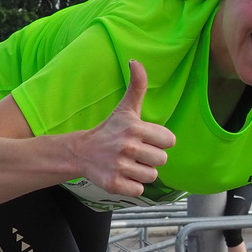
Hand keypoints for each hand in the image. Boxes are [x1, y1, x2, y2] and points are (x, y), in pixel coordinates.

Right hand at [77, 61, 175, 196]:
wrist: (82, 152)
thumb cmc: (110, 130)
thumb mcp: (125, 108)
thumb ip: (137, 86)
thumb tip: (136, 61)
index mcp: (135, 128)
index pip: (169, 141)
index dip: (159, 141)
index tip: (145, 139)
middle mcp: (128, 146)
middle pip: (162, 160)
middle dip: (151, 158)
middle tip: (136, 153)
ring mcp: (120, 166)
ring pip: (151, 176)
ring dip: (142, 172)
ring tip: (128, 163)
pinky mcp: (114, 184)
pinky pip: (139, 190)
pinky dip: (133, 186)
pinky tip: (122, 175)